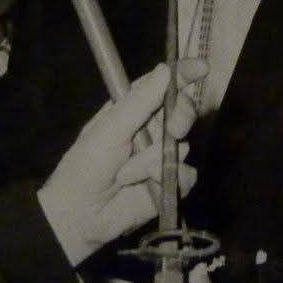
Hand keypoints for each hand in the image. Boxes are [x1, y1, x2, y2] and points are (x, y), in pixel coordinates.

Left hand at [38, 59, 207, 265]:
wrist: (81, 215)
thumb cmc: (86, 166)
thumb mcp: (109, 130)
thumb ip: (139, 102)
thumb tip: (164, 71)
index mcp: (131, 109)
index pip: (161, 84)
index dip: (182, 74)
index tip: (201, 68)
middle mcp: (150, 129)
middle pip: (182, 111)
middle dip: (181, 117)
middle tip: (173, 129)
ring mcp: (161, 156)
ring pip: (183, 146)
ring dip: (154, 161)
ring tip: (126, 174)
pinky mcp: (169, 183)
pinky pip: (187, 175)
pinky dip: (167, 181)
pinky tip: (147, 188)